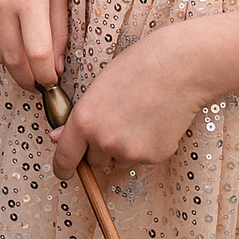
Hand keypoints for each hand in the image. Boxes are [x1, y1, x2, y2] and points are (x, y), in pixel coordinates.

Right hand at [0, 0, 67, 91]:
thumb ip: (59, 27)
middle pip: (13, 61)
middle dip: (29, 79)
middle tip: (40, 82)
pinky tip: (8, 36)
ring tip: (26, 58)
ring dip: (12, 63)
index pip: (37, 56)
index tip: (54, 81)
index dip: (47, 77)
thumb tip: (55, 66)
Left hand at [49, 24, 204, 178]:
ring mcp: (129, 152)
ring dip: (126, 146)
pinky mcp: (154, 157)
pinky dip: (149, 145)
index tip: (65, 172)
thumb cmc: (139, 66)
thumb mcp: (100, 85)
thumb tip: (58, 137)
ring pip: (120, 159)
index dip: (64, 168)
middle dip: (101, 148)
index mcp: (84, 121)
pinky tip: (157, 120)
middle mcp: (103, 141)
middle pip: (95, 160)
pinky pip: (144, 158)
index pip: (65, 157)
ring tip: (142, 114)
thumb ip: (80, 116)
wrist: (180, 67)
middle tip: (119, 120)